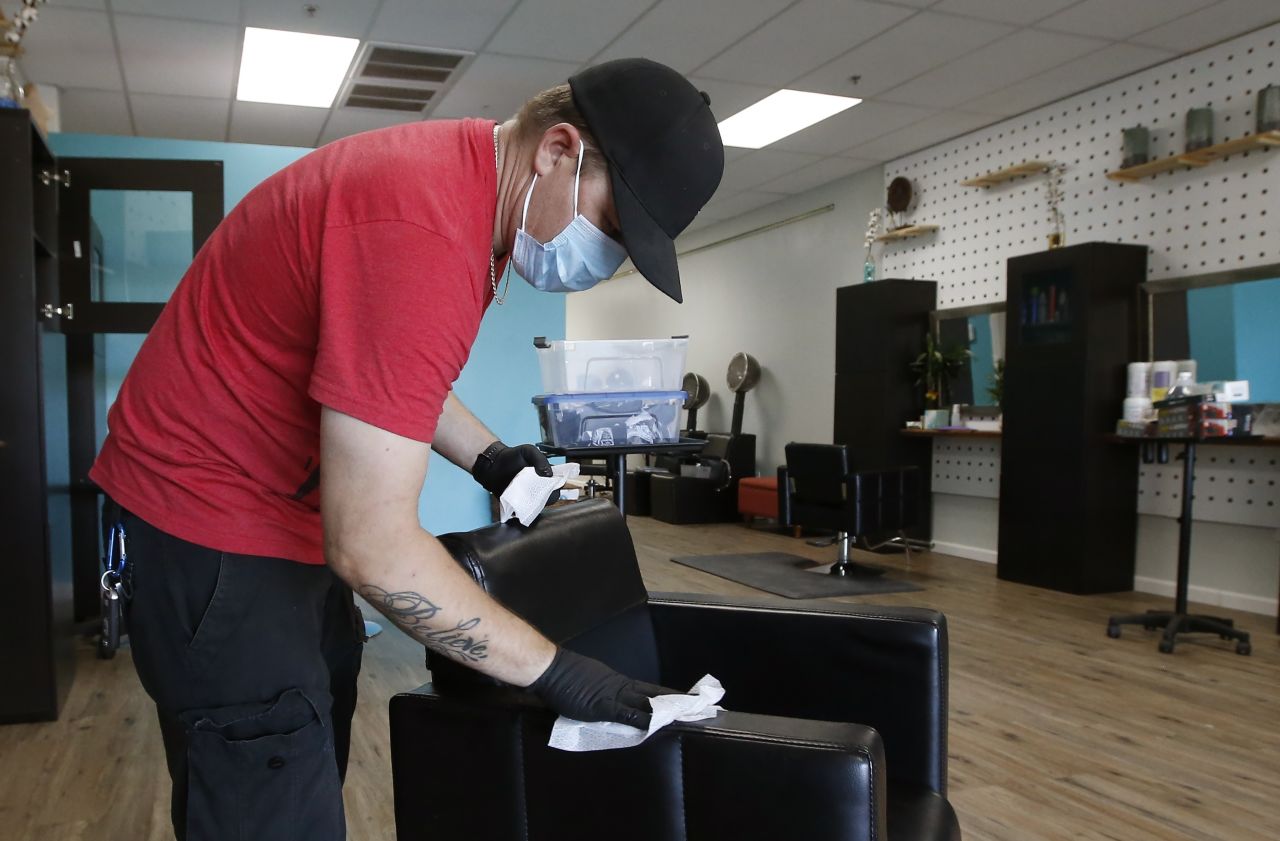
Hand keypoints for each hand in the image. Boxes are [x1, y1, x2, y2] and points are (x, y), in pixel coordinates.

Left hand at [472, 441, 557, 502]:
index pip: (558, 485)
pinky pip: (525, 511)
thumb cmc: (512, 456)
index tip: (548, 481)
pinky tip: (518, 500)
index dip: (556, 485)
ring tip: (524, 492)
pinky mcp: (519, 504)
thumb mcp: (528, 451)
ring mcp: (529, 497)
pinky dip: (524, 509)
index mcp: (546, 476)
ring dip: (534, 501)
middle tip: (533, 486)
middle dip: (545, 494)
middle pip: (550, 497)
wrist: (492, 464)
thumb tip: (549, 474)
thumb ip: (540, 459)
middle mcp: (539, 488)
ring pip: (539, 506)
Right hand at [529, 648, 678, 728]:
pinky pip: (625, 712)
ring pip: (646, 702)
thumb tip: (619, 705)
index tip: (689, 699)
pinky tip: (654, 723)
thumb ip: (607, 694)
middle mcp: (622, 686)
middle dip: (676, 701)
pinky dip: (640, 718)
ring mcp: (613, 695)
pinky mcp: (602, 705)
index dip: (669, 696)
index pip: (651, 690)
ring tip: (686, 716)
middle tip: (699, 706)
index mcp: (620, 682)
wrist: (551, 668)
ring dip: (665, 710)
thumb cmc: (567, 675)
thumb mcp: (593, 683)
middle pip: (656, 694)